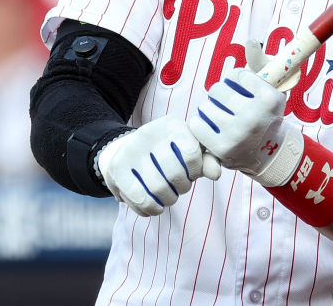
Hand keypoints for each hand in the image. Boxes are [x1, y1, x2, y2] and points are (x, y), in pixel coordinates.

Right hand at [97, 114, 221, 215]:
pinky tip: (154, 204)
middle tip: (179, 187)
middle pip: (175, 174)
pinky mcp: (117, 171)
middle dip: (182, 187)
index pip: (192, 154)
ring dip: (168, 200)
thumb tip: (216, 174)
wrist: (126, 153)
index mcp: (171, 124)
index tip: (191, 173)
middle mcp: (148, 132)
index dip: (195, 171)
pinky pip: (141, 200)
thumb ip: (207, 160)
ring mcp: (129, 151)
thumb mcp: (189, 152)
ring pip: (158, 189)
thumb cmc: (169, 154)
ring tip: (168, 195)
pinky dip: (152, 209)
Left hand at [188, 41, 302, 187]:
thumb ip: (260, 61)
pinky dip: (200, 123)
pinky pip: (197, 124)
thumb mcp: (270, 86)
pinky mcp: (221, 148)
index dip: (236, 81)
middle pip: (217, 89)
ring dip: (210, 108)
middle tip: (229, 104)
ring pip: (205, 106)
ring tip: (221, 116)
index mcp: (269, 98)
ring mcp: (238, 134)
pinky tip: (211, 126)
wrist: (267, 152)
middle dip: (220, 94)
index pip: (236, 75)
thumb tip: (250, 42)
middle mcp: (255, 117)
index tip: (243, 90)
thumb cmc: (266, 112)